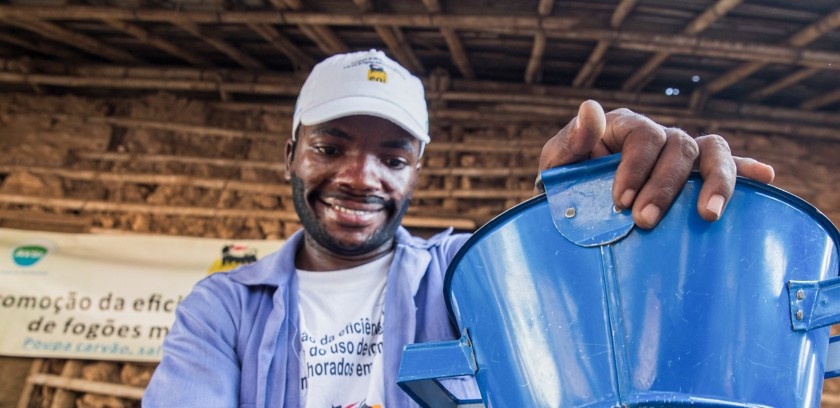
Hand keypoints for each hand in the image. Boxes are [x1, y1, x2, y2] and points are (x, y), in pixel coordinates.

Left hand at [537, 100, 774, 228]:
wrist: (576, 206)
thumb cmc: (566, 181)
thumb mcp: (559, 161)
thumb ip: (572, 139)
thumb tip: (589, 108)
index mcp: (625, 126)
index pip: (643, 136)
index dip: (636, 167)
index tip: (621, 201)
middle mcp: (659, 136)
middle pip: (679, 147)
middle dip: (666, 186)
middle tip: (645, 221)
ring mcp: (681, 155)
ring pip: (713, 153)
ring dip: (717, 182)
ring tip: (709, 214)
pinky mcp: (697, 175)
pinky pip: (730, 165)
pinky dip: (748, 170)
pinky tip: (765, 179)